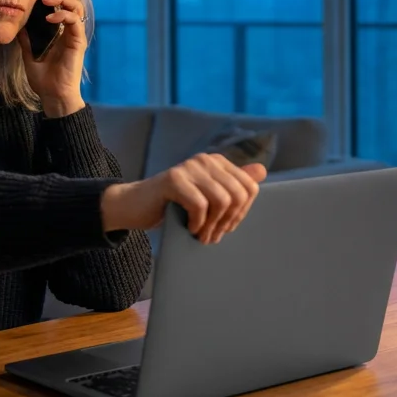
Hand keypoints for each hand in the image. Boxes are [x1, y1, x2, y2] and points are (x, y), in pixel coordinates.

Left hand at [18, 0, 87, 116]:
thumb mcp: (29, 53)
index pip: (63, 4)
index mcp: (61, 30)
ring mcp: (76, 35)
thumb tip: (18, 23)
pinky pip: (75, 22)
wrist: (53, 96)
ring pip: (77, 7)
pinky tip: (50, 17)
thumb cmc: (43, 78)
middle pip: (73, 0)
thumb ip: (26, 37)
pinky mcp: (78, 42)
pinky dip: (63, 15)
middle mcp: (71, 30)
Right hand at [100, 153, 267, 243]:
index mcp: (217, 162)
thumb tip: (261, 170)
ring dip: (213, 226)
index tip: (226, 227)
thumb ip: (232, 183)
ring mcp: (189, 167)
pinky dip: (197, 223)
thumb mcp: (206, 196)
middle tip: (213, 236)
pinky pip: (200, 205)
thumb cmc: (172, 204)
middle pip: (238, 195)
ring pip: (222, 201)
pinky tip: (189, 228)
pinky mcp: (174, 179)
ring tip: (201, 236)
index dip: (242, 213)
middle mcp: (206, 160)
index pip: (249, 187)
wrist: (135, 206)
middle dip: (228, 222)